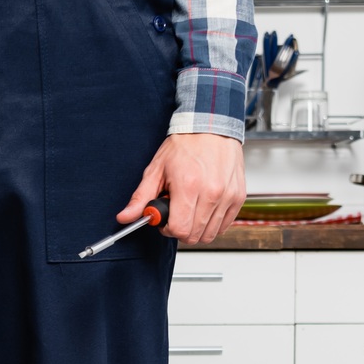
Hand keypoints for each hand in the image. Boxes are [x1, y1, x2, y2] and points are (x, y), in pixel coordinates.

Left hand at [120, 133, 246, 245]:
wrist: (211, 127)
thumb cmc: (185, 146)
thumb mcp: (156, 170)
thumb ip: (140, 197)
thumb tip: (125, 216)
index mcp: (189, 186)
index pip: (179, 229)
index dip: (167, 229)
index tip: (165, 220)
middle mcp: (212, 192)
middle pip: (194, 235)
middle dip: (181, 230)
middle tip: (177, 214)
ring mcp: (228, 196)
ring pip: (210, 234)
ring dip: (197, 228)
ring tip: (191, 208)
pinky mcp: (238, 197)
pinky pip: (224, 226)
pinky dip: (212, 224)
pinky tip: (204, 209)